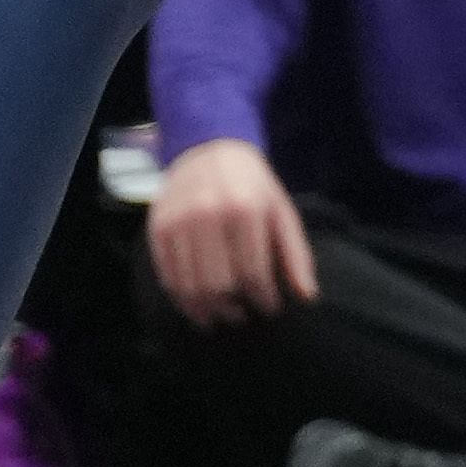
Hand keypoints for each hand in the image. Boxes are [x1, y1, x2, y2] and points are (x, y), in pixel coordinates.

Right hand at [147, 134, 317, 326]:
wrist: (209, 150)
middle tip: (242, 316)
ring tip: (220, 316)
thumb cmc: (253, 187)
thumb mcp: (281, 212)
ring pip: (189, 286)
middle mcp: (207, 214)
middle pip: (217, 285)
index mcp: (244, 209)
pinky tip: (197, 305)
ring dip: (205, 310)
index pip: (253, 272)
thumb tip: (307, 296)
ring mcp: (178, 221)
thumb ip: (295, 254)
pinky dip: (182, 299)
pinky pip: (168, 277)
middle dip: (232, 309)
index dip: (263, 298)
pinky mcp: (158, 228)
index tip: (270, 309)